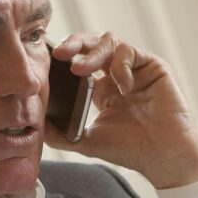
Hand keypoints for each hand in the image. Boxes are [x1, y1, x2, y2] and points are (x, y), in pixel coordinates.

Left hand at [44, 32, 197, 188]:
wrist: (163, 156)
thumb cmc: (132, 150)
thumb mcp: (87, 142)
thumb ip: (61, 134)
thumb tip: (34, 126)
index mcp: (103, 89)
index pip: (79, 61)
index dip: (64, 57)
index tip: (44, 61)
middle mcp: (118, 75)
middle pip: (92, 44)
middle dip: (73, 43)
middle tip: (57, 52)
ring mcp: (136, 69)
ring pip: (110, 41)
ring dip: (91, 52)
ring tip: (79, 69)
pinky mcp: (153, 66)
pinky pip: (131, 52)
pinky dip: (120, 65)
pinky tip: (122, 87)